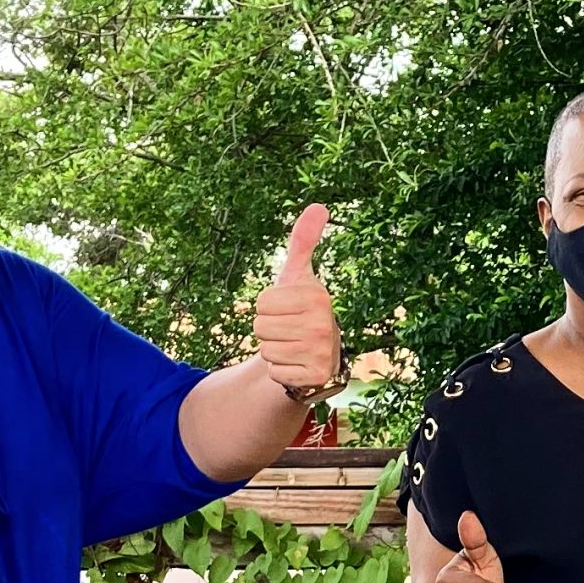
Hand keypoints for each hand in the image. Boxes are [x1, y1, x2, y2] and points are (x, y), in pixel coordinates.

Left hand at [253, 203, 344, 400]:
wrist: (320, 353)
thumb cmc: (301, 308)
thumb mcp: (299, 275)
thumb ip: (303, 241)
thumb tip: (319, 205)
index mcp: (317, 296)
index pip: (261, 302)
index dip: (267, 307)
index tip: (287, 310)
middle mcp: (323, 324)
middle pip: (259, 327)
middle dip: (268, 330)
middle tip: (288, 330)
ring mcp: (321, 353)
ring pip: (266, 350)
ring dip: (273, 350)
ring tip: (292, 346)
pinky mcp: (315, 377)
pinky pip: (275, 372)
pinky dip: (280, 371)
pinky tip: (296, 364)